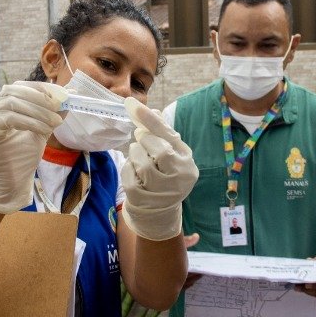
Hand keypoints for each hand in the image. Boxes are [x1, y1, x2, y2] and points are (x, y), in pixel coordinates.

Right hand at [0, 81, 66, 213]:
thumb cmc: (23, 157)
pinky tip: (44, 130)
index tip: (62, 95)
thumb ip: (51, 112)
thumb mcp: (42, 129)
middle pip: (16, 91)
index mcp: (2, 103)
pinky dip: (31, 122)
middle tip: (59, 107)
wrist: (11, 182)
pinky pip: (10, 118)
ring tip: (55, 122)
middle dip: (41, 99)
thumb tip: (69, 95)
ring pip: (13, 103)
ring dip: (39, 112)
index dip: (42, 89)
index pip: (21, 87)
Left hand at [121, 97, 198, 240]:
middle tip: (142, 139)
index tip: (134, 104)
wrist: (160, 211)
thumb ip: (163, 133)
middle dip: (144, 140)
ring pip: (140, 162)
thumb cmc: (167, 174)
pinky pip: (128, 175)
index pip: (168, 138)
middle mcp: (178, 180)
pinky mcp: (142, 200)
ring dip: (135, 153)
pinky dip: (128, 168)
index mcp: (187, 164)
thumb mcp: (173, 154)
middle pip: (156, 149)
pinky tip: (134, 170)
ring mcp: (161, 192)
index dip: (151, 121)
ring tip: (139, 155)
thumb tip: (151, 111)